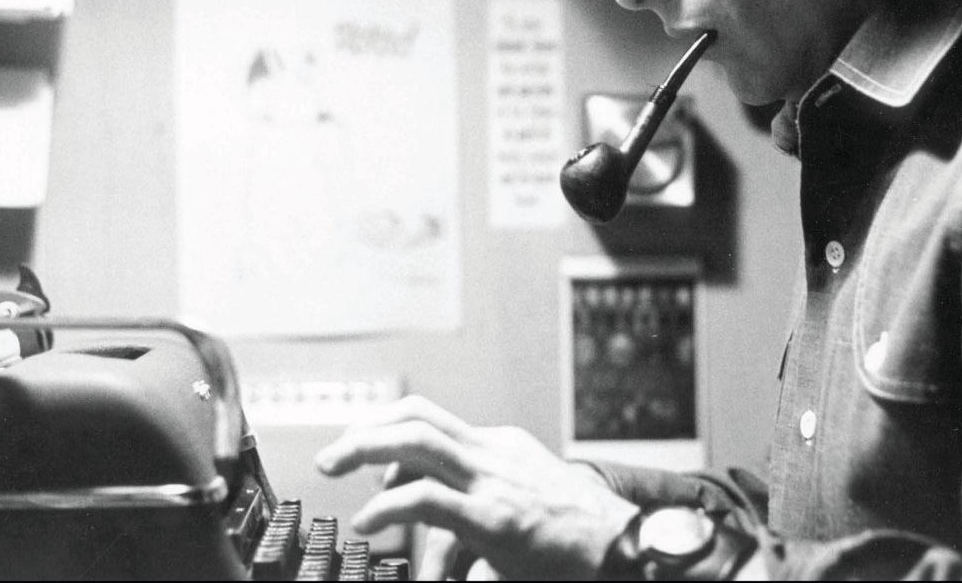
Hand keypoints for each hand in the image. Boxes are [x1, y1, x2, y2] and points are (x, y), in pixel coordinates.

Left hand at [315, 395, 638, 579]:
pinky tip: (369, 522)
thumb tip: (445, 536)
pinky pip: (428, 500)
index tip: (364, 455)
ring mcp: (493, 482)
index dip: (389, 434)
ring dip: (365, 447)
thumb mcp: (526, 502)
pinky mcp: (495, 520)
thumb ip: (483, 505)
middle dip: (366, 428)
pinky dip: (388, 505)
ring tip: (333, 466)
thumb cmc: (581, 533)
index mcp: (499, 447)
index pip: (431, 422)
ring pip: (417, 441)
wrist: (629, 543)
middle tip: (332, 453)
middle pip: (417, 417)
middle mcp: (493, 453)